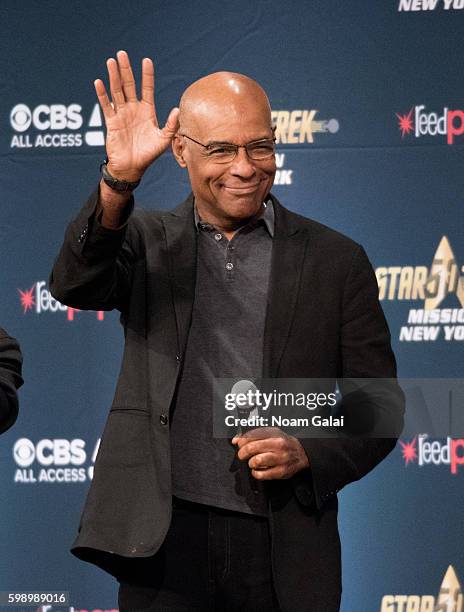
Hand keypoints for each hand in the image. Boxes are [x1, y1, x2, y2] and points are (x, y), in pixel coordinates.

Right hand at [95, 50, 178, 181]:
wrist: (132, 168)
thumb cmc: (149, 155)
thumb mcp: (164, 140)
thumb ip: (171, 125)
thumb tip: (178, 110)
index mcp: (147, 112)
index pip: (147, 89)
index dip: (147, 75)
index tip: (146, 60)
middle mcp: (134, 110)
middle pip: (129, 85)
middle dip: (126, 70)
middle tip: (122, 53)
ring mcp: (122, 114)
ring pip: (117, 91)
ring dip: (113, 76)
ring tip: (111, 61)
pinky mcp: (111, 122)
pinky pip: (106, 106)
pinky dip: (102, 94)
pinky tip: (99, 82)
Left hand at [232, 427, 309, 479]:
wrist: (301, 453)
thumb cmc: (283, 443)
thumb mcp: (270, 433)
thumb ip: (253, 435)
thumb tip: (236, 440)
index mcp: (274, 434)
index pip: (252, 436)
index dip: (242, 441)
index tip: (240, 444)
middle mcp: (278, 445)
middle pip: (252, 448)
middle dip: (242, 453)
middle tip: (242, 455)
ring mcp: (280, 459)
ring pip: (256, 461)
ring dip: (250, 462)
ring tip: (252, 462)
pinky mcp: (281, 472)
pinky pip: (262, 475)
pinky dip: (256, 473)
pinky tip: (257, 470)